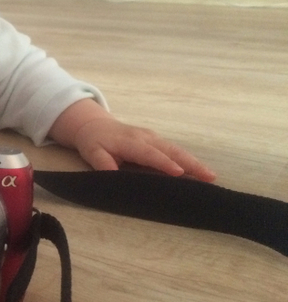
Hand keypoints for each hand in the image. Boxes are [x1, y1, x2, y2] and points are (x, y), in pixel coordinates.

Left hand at [50, 99, 215, 181]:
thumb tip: (114, 176)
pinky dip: (188, 159)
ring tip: (210, 176)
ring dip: (194, 162)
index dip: (164, 163)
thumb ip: (103, 164)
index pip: (149, 154)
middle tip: (209, 176)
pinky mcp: (156, 141)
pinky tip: (198, 170)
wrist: (94, 124)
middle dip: (190, 163)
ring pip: (176, 149)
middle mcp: (146, 137)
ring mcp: (153, 138)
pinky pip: (174, 150)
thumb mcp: (92, 153)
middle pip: (171, 150)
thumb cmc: (94, 142)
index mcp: (130, 142)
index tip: (179, 173)